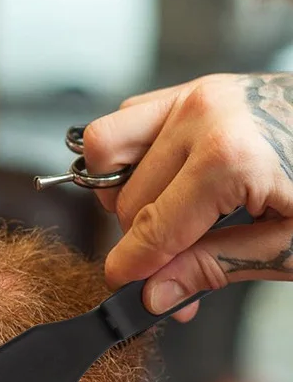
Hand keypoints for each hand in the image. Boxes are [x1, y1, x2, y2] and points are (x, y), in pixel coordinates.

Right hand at [84, 73, 292, 321]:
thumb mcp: (292, 247)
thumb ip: (214, 267)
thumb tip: (155, 294)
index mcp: (230, 157)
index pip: (151, 229)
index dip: (132, 268)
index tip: (124, 287)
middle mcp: (203, 115)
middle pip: (127, 200)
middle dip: (142, 240)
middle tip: (174, 265)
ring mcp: (197, 93)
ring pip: (107, 147)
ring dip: (123, 189)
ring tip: (164, 215)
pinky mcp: (198, 87)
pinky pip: (129, 118)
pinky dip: (132, 154)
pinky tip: (169, 182)